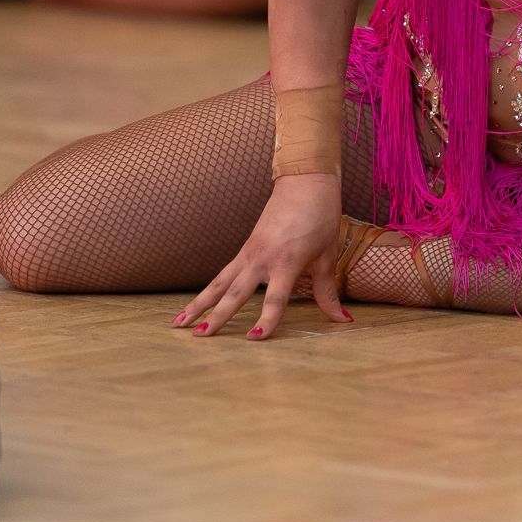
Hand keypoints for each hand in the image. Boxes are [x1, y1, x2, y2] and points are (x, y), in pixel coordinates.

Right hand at [172, 173, 348, 340]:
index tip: (255, 339)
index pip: (275, 298)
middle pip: (236, 293)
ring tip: (178, 324)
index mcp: (287, 261)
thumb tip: (344, 320)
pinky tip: (194, 306)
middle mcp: (263, 258)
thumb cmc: (320, 219)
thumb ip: (328, 292)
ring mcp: (250, 253)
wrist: (305, 183)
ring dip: (199, 304)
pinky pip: (223, 274)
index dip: (266, 320)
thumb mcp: (328, 256)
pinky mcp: (245, 249)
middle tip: (199, 337)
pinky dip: (209, 291)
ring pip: (219, 283)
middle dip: (217, 316)